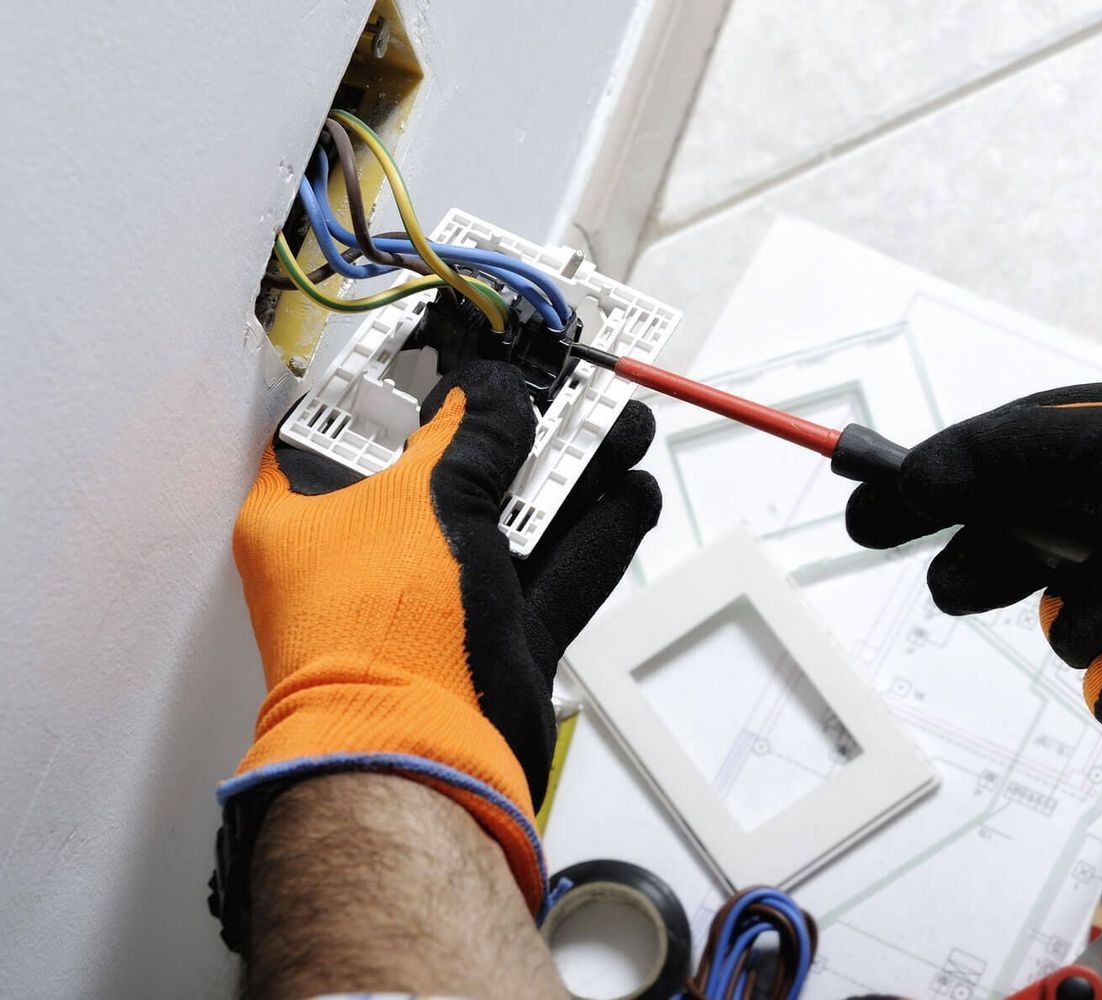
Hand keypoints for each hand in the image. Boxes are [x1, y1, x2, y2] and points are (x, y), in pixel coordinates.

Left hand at [224, 360, 659, 918]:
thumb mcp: (425, 500)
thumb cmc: (381, 634)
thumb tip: (493, 394)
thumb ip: (470, 436)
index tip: (465, 347)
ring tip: (624, 427)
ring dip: (574, 475)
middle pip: (454, 468)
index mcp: (310, 515)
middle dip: (523, 427)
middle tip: (569, 387)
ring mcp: (438, 602)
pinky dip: (595, 537)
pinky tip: (631, 495)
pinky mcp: (497, 641)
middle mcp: (371, 556)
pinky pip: (554, 575)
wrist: (420, 761)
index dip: (409, 379)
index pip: (354, 424)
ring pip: (517, 521)